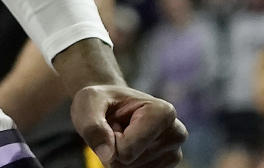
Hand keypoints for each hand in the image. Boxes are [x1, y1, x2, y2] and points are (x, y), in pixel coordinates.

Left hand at [71, 85, 186, 167]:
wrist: (112, 107)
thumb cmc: (101, 102)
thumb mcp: (88, 102)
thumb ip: (92, 125)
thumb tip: (107, 155)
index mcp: (162, 112)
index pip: (126, 148)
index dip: (110, 137)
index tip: (114, 119)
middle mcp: (175, 134)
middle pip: (129, 162)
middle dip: (114, 148)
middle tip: (117, 126)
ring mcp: (173, 154)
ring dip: (119, 157)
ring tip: (124, 134)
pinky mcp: (166, 167)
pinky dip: (126, 165)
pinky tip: (130, 146)